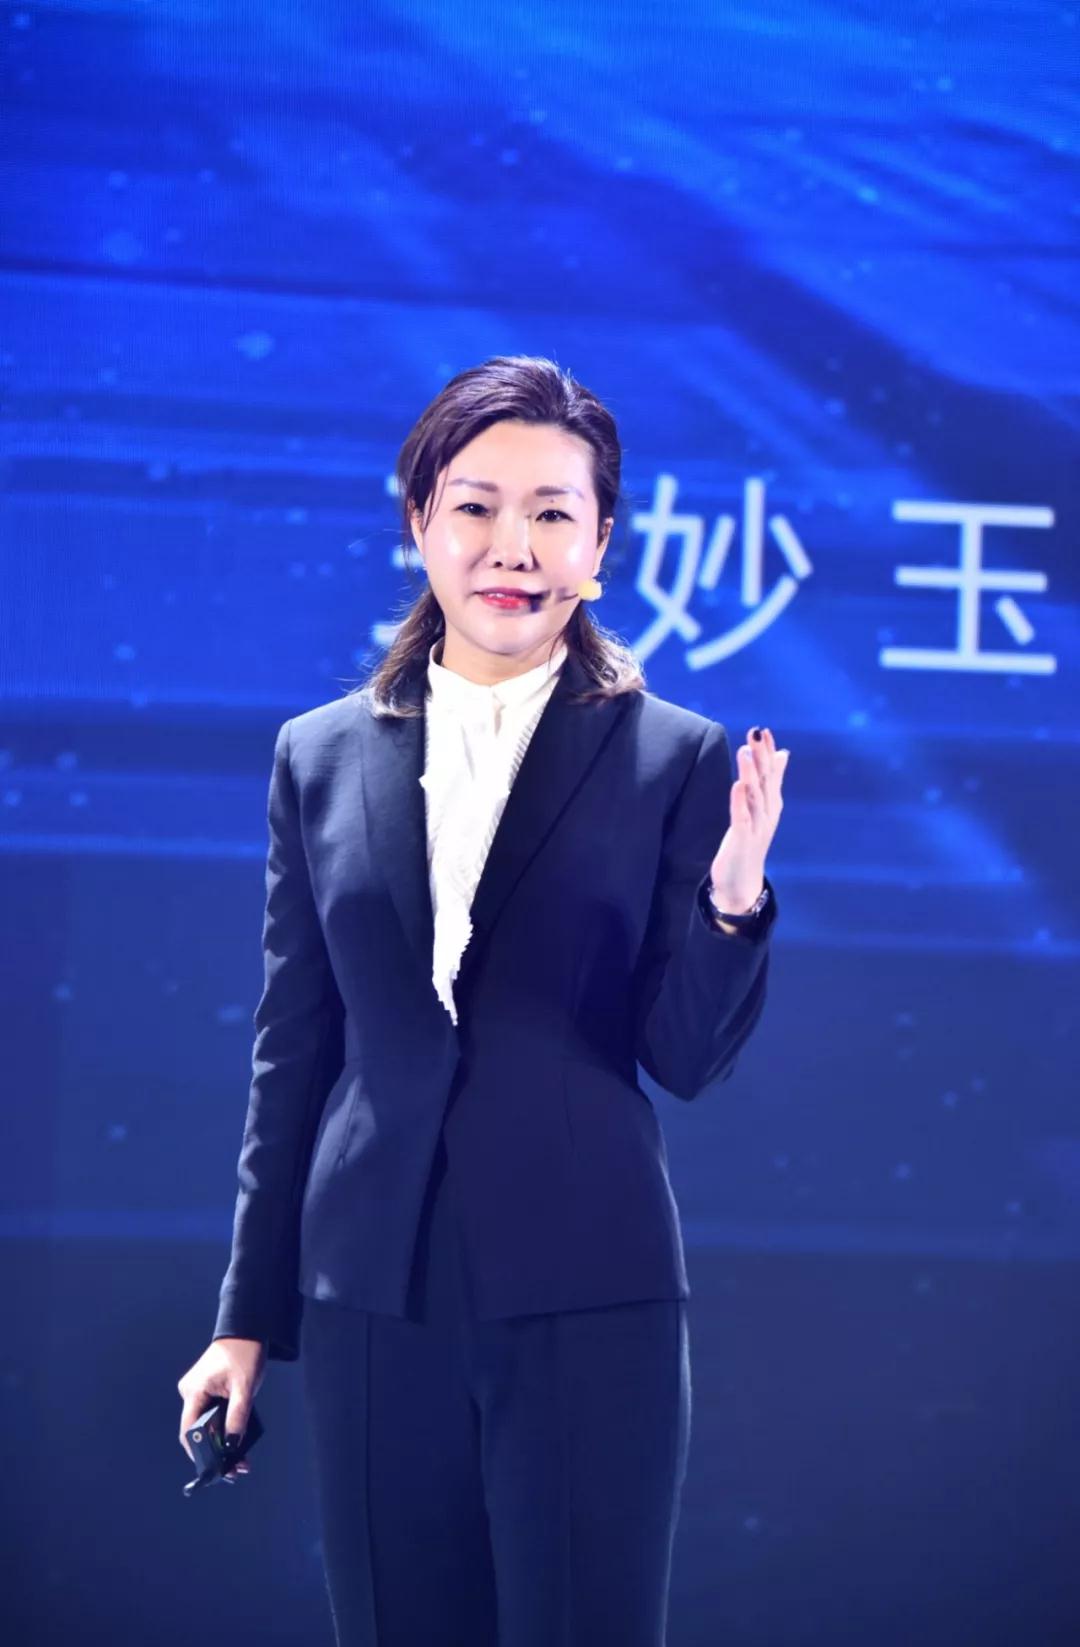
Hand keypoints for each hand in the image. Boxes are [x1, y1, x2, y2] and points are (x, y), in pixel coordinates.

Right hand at [178, 1337, 266, 1483]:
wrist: (248, 1329)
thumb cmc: (245, 1354)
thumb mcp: (245, 1388)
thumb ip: (238, 1417)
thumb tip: (232, 1446)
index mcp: (194, 1390)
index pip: (190, 1431)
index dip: (200, 1453)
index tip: (217, 1470)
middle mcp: (189, 1392)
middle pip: (197, 1431)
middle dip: (214, 1452)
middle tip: (235, 1469)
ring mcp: (196, 1390)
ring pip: (204, 1424)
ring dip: (219, 1441)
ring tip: (239, 1461)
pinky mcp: (205, 1390)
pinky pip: (209, 1414)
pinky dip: (221, 1428)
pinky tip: (235, 1441)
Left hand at [708, 726, 788, 912]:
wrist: (742, 882)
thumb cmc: (750, 841)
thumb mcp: (762, 808)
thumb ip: (772, 780)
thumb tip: (782, 753)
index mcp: (771, 804)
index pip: (771, 773)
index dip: (768, 752)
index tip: (764, 730)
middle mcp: (767, 813)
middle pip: (765, 781)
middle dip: (761, 757)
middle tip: (756, 733)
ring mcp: (756, 827)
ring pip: (755, 796)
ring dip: (751, 773)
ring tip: (745, 752)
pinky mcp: (742, 840)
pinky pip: (741, 818)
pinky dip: (739, 801)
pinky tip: (737, 785)